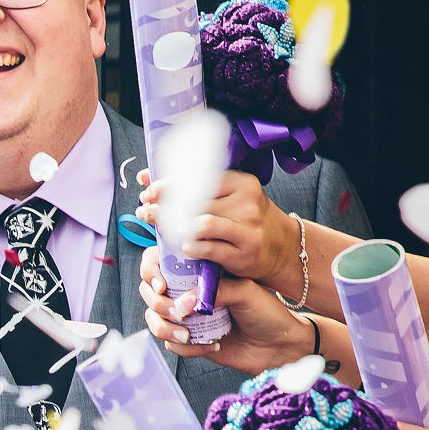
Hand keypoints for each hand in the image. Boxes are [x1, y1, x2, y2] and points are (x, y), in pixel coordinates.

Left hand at [137, 170, 297, 285]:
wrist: (281, 248)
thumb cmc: (245, 221)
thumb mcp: (230, 198)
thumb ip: (197, 190)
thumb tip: (147, 178)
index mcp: (241, 183)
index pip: (199, 178)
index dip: (168, 184)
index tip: (149, 190)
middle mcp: (247, 202)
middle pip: (196, 201)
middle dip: (164, 207)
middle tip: (147, 212)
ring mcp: (247, 227)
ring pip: (202, 223)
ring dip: (176, 227)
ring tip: (166, 230)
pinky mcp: (244, 252)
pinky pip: (209, 248)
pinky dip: (191, 247)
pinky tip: (185, 246)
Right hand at [139, 243, 316, 374]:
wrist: (278, 345)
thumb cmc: (267, 313)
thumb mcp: (245, 290)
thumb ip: (214, 291)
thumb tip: (183, 305)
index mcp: (198, 272)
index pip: (160, 263)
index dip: (151, 271)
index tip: (161, 285)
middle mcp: (187, 292)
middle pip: (149, 292)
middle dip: (157, 303)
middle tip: (178, 312)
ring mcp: (186, 317)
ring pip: (154, 319)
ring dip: (164, 328)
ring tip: (188, 335)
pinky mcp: (188, 341)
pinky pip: (170, 344)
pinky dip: (184, 347)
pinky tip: (210, 345)